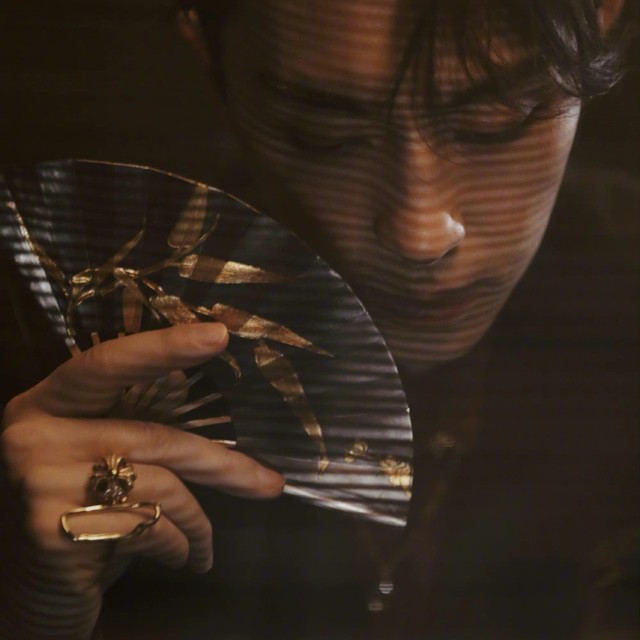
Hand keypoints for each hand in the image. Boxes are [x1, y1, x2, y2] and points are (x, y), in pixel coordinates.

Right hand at [0, 323, 283, 638]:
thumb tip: (192, 391)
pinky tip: (182, 558)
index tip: (219, 334)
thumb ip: (131, 426)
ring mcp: (40, 481)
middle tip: (271, 484)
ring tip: (206, 543)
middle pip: (156, 436)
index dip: (163, 347)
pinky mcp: (54, 530)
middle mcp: (35, 433)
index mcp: (48, 403)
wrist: (24, 591)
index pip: (107, 363)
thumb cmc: (74, 513)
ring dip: (199, 521)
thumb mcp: (94, 460)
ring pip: (162, 485)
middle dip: (223, 464)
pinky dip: (181, 545)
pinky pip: (150, 527)